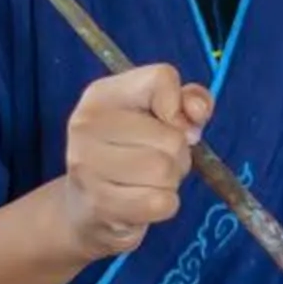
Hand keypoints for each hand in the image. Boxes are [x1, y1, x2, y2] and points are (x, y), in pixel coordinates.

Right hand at [58, 65, 209, 259]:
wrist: (87, 203)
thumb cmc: (132, 152)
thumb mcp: (161, 116)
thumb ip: (189, 100)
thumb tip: (195, 111)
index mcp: (102, 94)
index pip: (162, 78)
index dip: (179, 105)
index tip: (169, 123)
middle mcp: (86, 124)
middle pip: (172, 137)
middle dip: (178, 155)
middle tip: (153, 160)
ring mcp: (87, 165)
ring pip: (166, 171)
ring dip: (170, 181)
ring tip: (146, 180)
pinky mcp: (99, 203)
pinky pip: (161, 203)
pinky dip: (164, 205)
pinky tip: (142, 200)